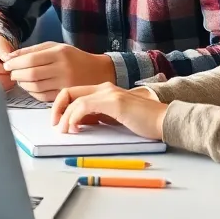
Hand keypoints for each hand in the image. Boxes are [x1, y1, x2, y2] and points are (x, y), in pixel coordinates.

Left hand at [3, 42, 115, 100]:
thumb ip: (33, 50)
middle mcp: (62, 68)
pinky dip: (32, 92)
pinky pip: (42, 96)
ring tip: (20, 79)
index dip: (15, 63)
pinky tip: (30, 87)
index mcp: (59, 53)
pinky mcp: (65, 94)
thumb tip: (11, 56)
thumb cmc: (74, 58)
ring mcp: (65, 83)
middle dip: (16, 74)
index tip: (7, 64)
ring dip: (23, 84)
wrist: (99, 71)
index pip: (30, 59)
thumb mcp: (56, 47)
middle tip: (12, 73)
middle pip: (31, 74)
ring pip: (35, 87)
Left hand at [51, 83, 166, 140]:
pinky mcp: (113, 102)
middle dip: (56, 108)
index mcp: (105, 90)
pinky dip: (74, 117)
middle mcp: (105, 88)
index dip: (62, 106)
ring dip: (63, 116)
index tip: (59, 121)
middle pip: (68, 91)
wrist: (165, 120)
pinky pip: (83, 106)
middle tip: (55, 124)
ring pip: (74, 99)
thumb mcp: (115, 118)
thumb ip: (98, 117)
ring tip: (63, 130)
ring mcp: (109, 93)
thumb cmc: (144, 122)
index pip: (74, 92)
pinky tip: (74, 127)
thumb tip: (79, 123)